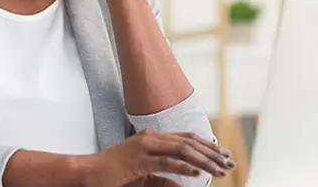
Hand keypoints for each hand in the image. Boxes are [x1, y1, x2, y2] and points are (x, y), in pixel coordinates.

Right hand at [79, 129, 234, 186]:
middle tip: (229, 163)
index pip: (186, 138)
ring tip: (219, 170)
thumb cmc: (114, 174)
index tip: (223, 154)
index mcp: (152, 137)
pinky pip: (165, 163)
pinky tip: (196, 173)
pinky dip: (183, 167)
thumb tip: (183, 180)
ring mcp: (143, 147)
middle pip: (189, 142)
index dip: (207, 145)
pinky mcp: (137, 160)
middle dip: (211, 152)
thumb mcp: (144, 172)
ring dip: (203, 160)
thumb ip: (163, 173)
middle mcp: (150, 137)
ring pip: (181, 150)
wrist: (88, 173)